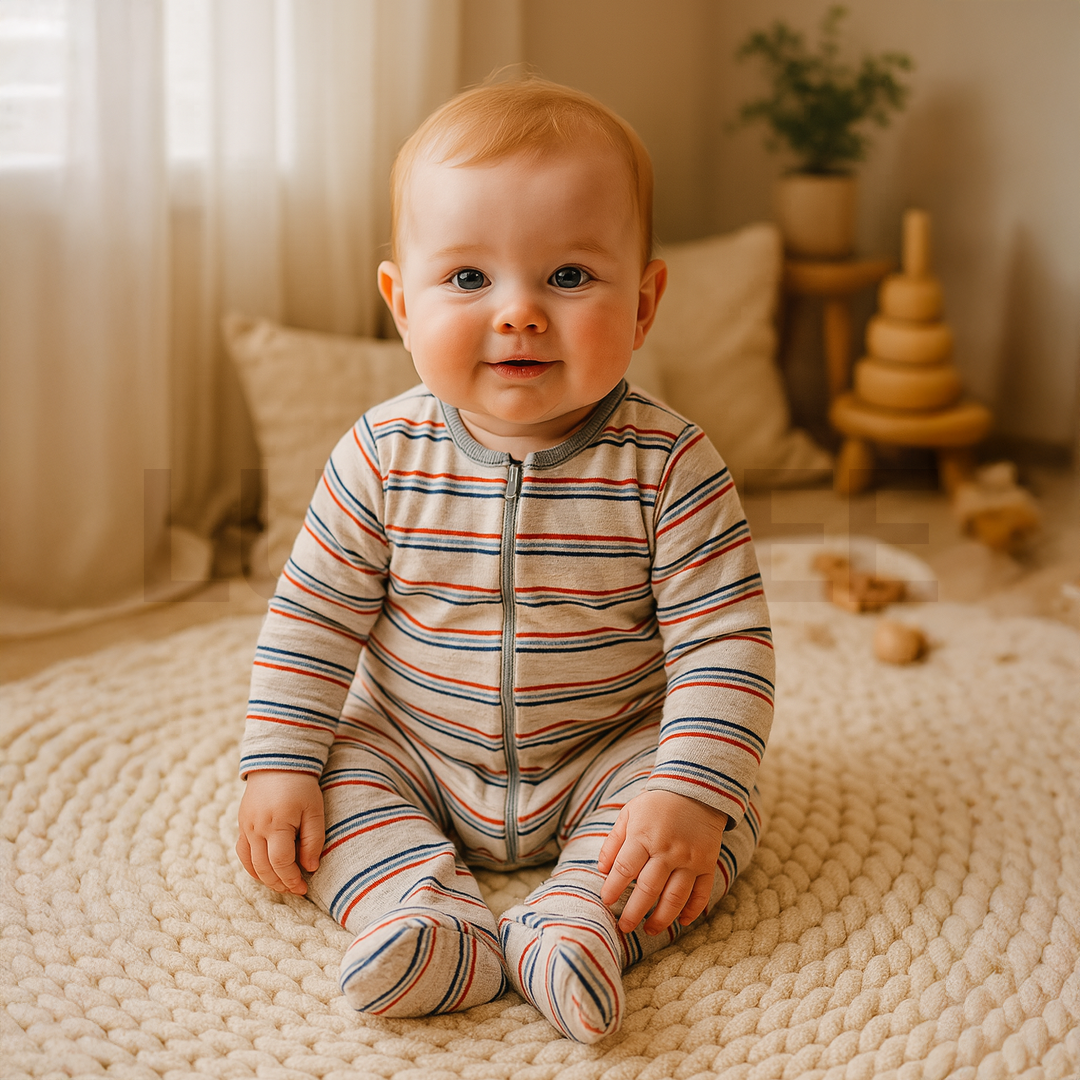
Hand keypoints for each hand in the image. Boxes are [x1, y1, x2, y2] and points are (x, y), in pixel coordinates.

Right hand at [237, 770, 324, 894]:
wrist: (278, 762)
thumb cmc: (301, 786)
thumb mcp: (315, 810)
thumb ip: (313, 840)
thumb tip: (310, 868)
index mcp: (276, 824)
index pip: (281, 863)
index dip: (292, 879)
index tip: (304, 888)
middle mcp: (255, 828)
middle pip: (263, 868)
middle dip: (280, 883)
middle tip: (296, 890)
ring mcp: (245, 827)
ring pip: (250, 864)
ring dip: (266, 879)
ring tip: (283, 884)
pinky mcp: (241, 824)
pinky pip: (242, 853)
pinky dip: (252, 867)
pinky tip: (266, 872)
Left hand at [597, 789, 727, 934]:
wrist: (695, 789)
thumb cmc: (656, 804)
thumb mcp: (629, 814)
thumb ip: (613, 842)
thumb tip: (602, 870)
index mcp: (644, 836)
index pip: (624, 870)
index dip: (613, 889)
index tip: (606, 901)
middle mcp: (667, 850)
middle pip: (648, 890)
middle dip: (633, 913)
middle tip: (624, 927)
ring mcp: (689, 859)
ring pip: (675, 898)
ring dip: (661, 919)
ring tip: (649, 930)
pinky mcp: (707, 864)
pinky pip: (702, 893)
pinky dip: (693, 911)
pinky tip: (682, 922)